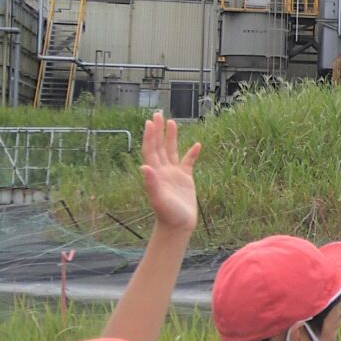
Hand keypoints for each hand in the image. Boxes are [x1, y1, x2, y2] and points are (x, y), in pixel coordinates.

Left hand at [138, 112, 201, 233]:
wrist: (178, 225)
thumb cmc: (168, 214)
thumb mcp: (159, 199)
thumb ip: (151, 183)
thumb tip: (143, 166)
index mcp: (156, 173)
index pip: (151, 150)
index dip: (150, 136)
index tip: (150, 122)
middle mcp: (163, 171)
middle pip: (159, 146)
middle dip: (158, 131)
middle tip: (158, 114)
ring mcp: (174, 174)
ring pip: (172, 151)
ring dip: (171, 137)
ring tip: (172, 122)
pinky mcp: (186, 179)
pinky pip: (188, 162)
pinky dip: (192, 153)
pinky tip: (197, 145)